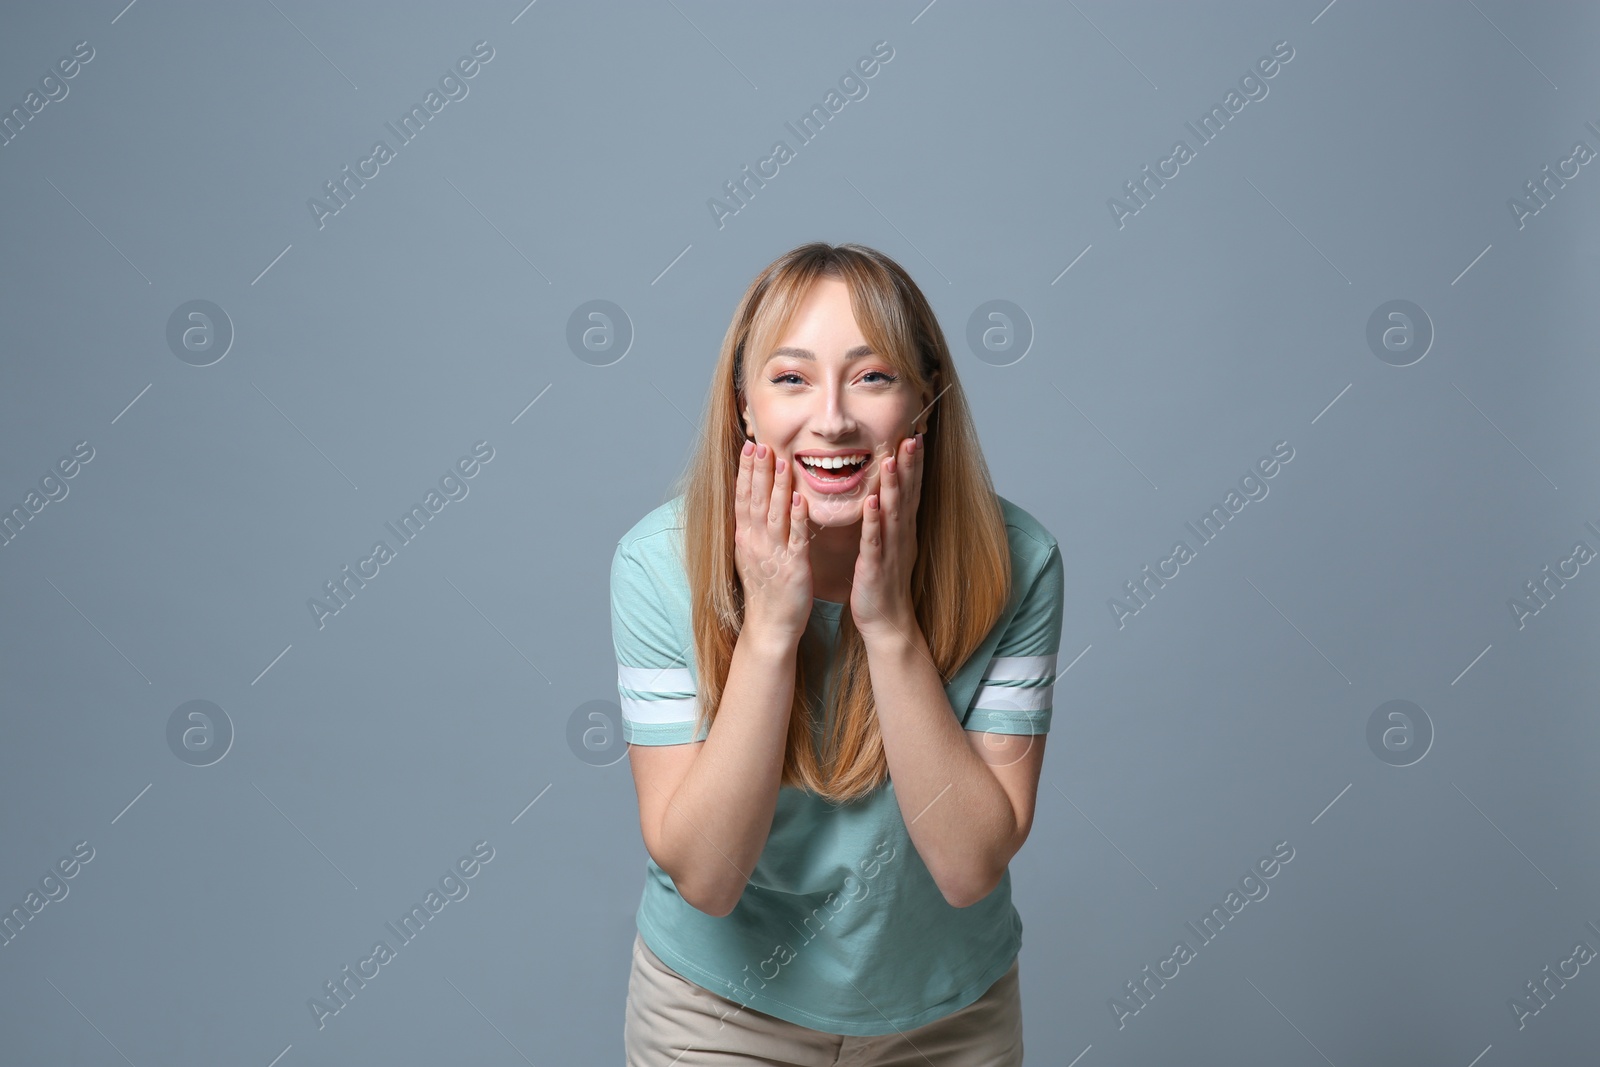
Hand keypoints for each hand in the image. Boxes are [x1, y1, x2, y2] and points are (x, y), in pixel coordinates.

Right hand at [733, 440, 812, 641]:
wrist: (770, 625)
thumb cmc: (766, 590)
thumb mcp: (752, 555)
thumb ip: (753, 529)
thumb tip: (753, 504)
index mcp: (745, 539)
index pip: (742, 498)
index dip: (745, 471)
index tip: (748, 446)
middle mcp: (755, 543)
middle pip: (755, 501)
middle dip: (758, 471)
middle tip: (760, 444)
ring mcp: (773, 554)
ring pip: (774, 515)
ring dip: (777, 488)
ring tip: (781, 462)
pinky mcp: (793, 567)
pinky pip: (795, 538)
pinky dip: (797, 518)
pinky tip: (800, 499)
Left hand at [851, 433, 922, 641]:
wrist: (887, 621)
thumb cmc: (884, 582)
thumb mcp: (889, 545)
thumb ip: (888, 520)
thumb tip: (884, 495)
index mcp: (903, 530)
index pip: (911, 491)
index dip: (914, 465)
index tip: (914, 436)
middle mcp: (901, 536)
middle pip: (907, 496)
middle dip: (909, 466)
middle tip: (911, 437)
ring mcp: (890, 551)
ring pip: (892, 513)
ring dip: (891, 487)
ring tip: (890, 460)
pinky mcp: (874, 567)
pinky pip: (874, 541)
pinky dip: (873, 521)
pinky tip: (872, 503)